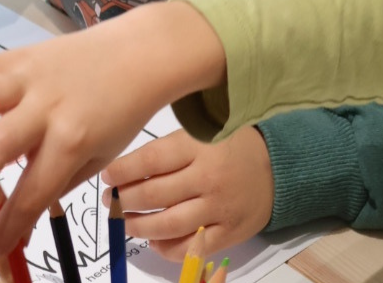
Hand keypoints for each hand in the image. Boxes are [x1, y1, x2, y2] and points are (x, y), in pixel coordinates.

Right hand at [0, 2, 226, 256]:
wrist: (135, 54)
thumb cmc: (119, 113)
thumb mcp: (98, 158)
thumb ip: (55, 184)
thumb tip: (15, 220)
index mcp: (74, 140)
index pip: (33, 191)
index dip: (8, 226)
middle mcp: (47, 106)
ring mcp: (29, 75)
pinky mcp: (17, 54)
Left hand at [101, 125, 273, 261]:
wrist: (275, 165)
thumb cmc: (229, 145)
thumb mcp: (200, 134)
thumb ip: (169, 150)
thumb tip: (127, 170)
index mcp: (197, 146)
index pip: (151, 159)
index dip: (124, 170)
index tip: (107, 175)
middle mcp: (207, 177)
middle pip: (155, 193)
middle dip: (125, 199)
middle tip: (111, 201)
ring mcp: (218, 207)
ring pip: (170, 224)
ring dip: (140, 226)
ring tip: (125, 222)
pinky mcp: (229, 231)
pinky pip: (192, 247)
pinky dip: (168, 249)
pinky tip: (154, 241)